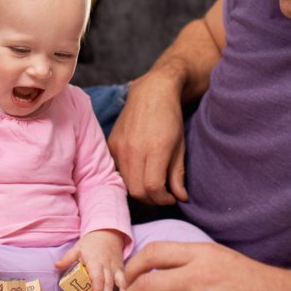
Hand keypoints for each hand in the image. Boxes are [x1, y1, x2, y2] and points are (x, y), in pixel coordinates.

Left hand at [55, 229, 125, 290]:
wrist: (108, 233)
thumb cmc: (91, 242)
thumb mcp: (77, 248)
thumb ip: (67, 258)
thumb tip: (56, 266)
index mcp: (95, 262)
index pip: (97, 278)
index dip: (96, 290)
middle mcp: (107, 266)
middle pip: (107, 284)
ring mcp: (116, 268)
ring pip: (118, 283)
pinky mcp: (121, 269)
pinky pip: (125, 279)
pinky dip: (126, 289)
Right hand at [108, 73, 188, 204]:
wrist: (152, 92)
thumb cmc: (170, 118)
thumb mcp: (180, 146)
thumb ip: (178, 174)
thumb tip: (180, 197)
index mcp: (154, 149)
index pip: (153, 188)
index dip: (163, 199)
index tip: (172, 197)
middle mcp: (133, 150)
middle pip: (137, 191)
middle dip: (152, 199)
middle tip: (162, 193)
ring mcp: (119, 147)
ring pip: (125, 183)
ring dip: (139, 189)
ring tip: (152, 183)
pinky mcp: (111, 144)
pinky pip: (117, 170)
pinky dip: (128, 176)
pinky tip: (139, 170)